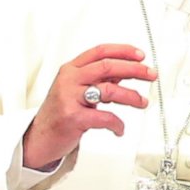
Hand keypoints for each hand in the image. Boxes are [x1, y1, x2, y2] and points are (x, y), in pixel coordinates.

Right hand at [22, 45, 154, 170]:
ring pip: (109, 90)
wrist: (39, 138)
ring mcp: (70, 98)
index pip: (100, 51)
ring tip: (142, 102)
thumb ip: (98, 79)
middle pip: (107, 66)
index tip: (141, 56)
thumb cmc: (59, 113)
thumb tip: (125, 70)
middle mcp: (69, 80)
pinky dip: (118, 124)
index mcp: (71, 69)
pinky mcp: (73, 118)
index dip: (123, 51)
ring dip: (131, 96)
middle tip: (150, 75)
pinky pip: (105, 117)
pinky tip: (120, 129)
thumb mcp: (76, 89)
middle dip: (134, 69)